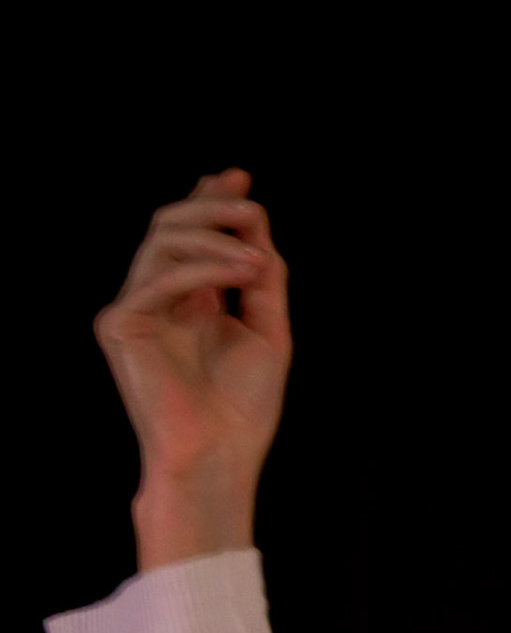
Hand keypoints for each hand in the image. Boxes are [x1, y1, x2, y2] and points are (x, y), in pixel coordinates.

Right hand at [94, 168, 291, 568]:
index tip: (239, 177)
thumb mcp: (268, 331)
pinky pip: (159, 277)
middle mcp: (156, 299)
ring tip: (256, 257)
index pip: (191, 236)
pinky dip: (203, 268)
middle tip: (249, 204)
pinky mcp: (119, 325)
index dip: (210, 201)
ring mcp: (133, 310)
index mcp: (189, 300)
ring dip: (214, 238)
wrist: (220, 455)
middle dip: (210, 208)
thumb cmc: (244, 408)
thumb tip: (257, 226)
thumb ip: (262, 280)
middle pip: (169, 226)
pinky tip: (242, 271)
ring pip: (162, 242)